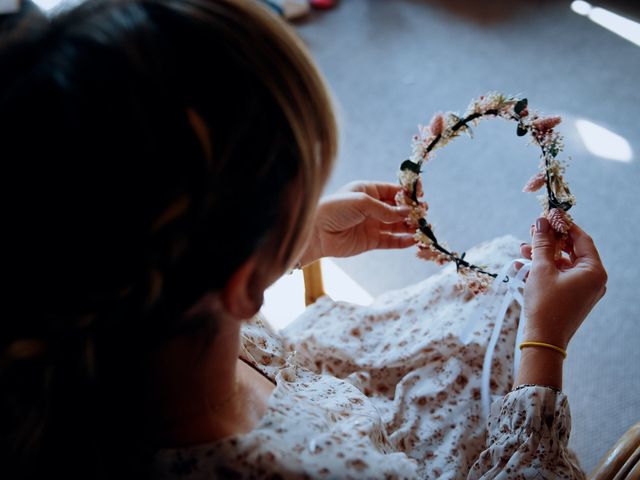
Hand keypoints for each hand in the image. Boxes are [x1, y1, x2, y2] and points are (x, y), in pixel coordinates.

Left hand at [299, 181, 414, 264]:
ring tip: (422, 228)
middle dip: (411, 211)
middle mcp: (371, 207)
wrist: (316, 232)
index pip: (393, 190)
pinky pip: (391, 241)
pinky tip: (413, 240)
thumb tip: (407, 212)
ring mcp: (371, 224)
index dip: (407, 193)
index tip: (421, 196)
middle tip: (424, 214)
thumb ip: (386, 209)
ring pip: (396, 225)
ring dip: (410, 226)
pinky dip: (403, 241)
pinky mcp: (370, 241)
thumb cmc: (335, 209)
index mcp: (367, 191)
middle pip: (397, 209)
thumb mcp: (362, 202)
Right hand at [521, 218, 606, 348]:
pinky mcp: (573, 297)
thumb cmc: (545, 305)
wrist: (543, 340)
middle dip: (550, 240)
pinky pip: (561, 276)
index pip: (581, 238)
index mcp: (594, 270)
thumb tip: (541, 221)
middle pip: (572, 250)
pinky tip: (525, 265)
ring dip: (544, 254)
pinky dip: (545, 269)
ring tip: (523, 248)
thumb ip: (542, 243)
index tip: (547, 215)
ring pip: (564, 263)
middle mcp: (594, 279)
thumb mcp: (541, 269)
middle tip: (532, 230)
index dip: (563, 225)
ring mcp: (584, 289)